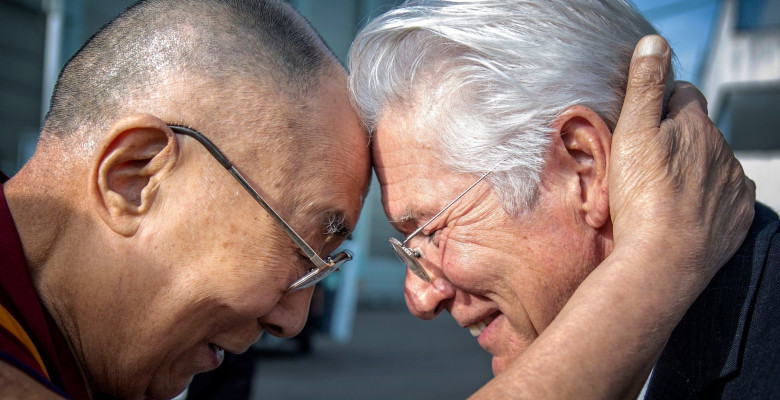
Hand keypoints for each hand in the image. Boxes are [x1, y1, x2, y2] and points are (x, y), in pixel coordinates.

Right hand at [609, 35, 755, 285]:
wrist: (663, 260)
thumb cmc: (641, 197)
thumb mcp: (632, 132)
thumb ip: (645, 85)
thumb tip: (655, 44)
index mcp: (696, 124)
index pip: (683, 93)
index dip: (660, 104)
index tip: (642, 125)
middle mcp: (723, 149)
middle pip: (698, 130)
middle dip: (676, 138)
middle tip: (644, 163)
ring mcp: (734, 184)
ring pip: (712, 163)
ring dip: (692, 168)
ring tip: (660, 192)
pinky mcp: (738, 216)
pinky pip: (725, 196)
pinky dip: (707, 198)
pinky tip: (682, 211)